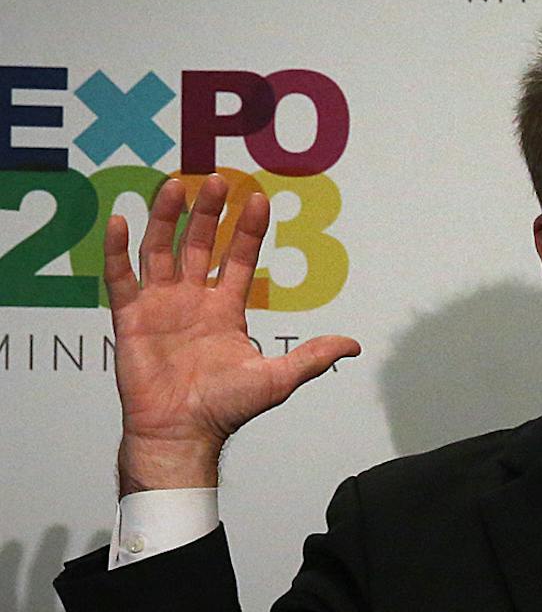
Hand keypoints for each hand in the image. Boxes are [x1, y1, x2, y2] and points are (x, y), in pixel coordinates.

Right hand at [106, 173, 359, 492]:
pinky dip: (117, 250)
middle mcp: (192, 301)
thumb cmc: (227, 408)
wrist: (184, 432)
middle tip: (215, 180)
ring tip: (173, 185)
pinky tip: (120, 220)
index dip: (248, 230)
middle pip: (199, 245)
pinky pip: (120, 278)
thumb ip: (313, 356)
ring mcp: (160, 306)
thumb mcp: (278, 378)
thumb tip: (354, 344)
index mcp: (226, 310)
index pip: (239, 259)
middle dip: (208, 213)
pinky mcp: (131, 318)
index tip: (258, 199)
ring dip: (166, 218)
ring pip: (160, 250)